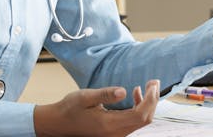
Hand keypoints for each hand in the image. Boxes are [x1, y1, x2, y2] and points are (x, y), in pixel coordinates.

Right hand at [33, 79, 159, 136]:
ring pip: (141, 121)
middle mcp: (115, 133)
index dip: (150, 99)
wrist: (59, 124)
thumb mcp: (85, 97)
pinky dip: (139, 108)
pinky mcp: (115, 132)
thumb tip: (124, 91)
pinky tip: (134, 95)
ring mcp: (116, 134)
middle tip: (154, 82)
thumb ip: (105, 94)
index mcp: (109, 125)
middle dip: (153, 100)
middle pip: (144, 119)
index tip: (152, 84)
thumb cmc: (70, 109)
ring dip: (147, 103)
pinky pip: (133, 122)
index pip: (140, 115)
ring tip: (147, 86)